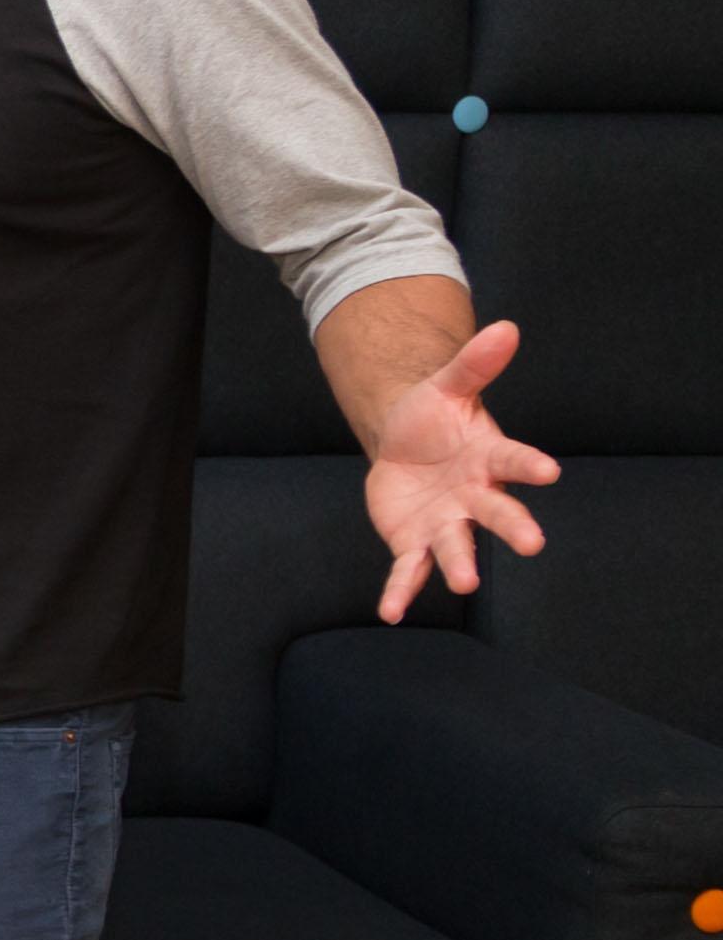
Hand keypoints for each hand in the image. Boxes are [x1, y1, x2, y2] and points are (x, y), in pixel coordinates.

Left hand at [363, 318, 555, 619]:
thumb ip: (474, 365)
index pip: (514, 460)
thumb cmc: (435, 417)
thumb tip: (506, 326)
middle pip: (496, 512)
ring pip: (455, 546)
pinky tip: (390, 612)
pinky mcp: (414, 543)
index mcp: (489, 458)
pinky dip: (400, 590)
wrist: (403, 446)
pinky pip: (408, 570)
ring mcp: (447, 522)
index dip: (530, 465)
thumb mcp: (447, 387)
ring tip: (465, 585)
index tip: (549, 472)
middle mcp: (475, 496)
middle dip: (513, 526)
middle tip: (532, 543)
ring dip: (459, 565)